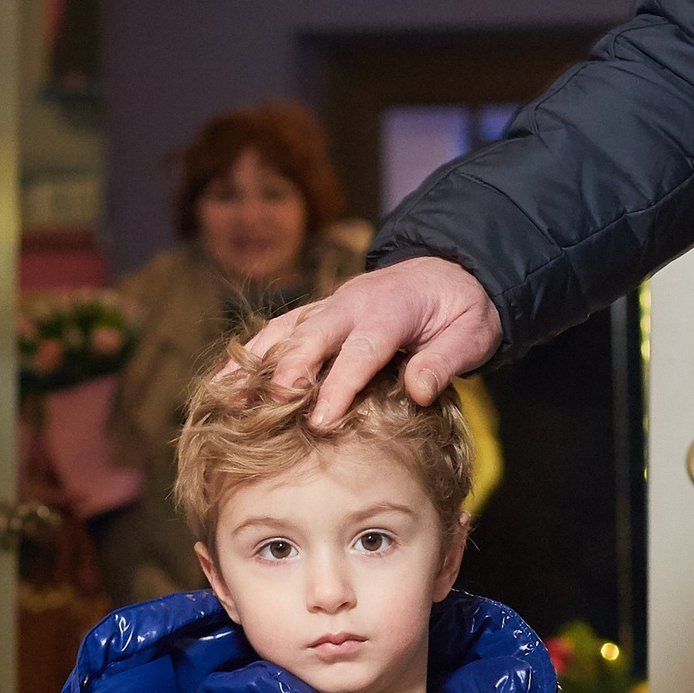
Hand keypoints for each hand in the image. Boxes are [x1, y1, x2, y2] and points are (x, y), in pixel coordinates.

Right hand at [244, 257, 502, 426]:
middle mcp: (353, 303)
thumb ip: (446, 360)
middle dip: (287, 371)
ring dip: (253, 362)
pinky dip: (250, 355)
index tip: (322, 421)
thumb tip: (417, 390)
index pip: (362, 349)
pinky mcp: (318, 314)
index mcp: (392, 308)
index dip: (340, 385)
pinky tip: (223, 381)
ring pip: (284, 330)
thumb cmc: (463, 310)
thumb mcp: (472, 334)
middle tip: (264, 408)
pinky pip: (279, 331)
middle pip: (312, 335)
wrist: (449, 271)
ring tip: (221, 396)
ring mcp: (331, 305)